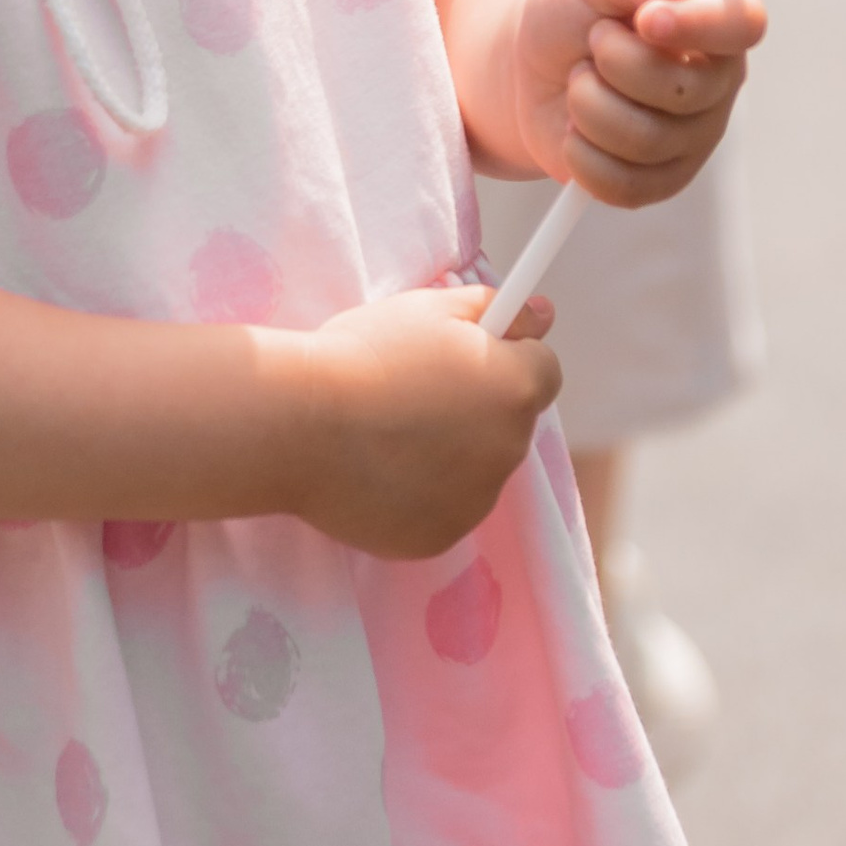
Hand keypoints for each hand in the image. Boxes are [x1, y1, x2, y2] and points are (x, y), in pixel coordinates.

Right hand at [289, 285, 559, 558]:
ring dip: (451, 452)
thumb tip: (544, 313)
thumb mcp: (429, 308)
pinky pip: (443, 507)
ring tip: (386, 430)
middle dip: (476, 406)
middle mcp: (510, 449)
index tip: (466, 355)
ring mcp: (477, 501)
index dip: (506, 357)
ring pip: (477, 469)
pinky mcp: (440, 538)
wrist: (301, 422)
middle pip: (509, 422)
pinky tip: (377, 467)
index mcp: (516, 387)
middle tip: (414, 388)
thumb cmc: (365, 354)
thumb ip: (496, 307)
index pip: (542, 370)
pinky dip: (421, 491)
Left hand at [509, 0, 765, 208]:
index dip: (699, 24)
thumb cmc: (573, 12)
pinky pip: (625, 186)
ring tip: (579, 81)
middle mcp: (717, 82)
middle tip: (592, 41)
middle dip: (614, 62)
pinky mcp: (661, 181)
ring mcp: (694, 138)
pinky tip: (575, 129)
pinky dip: (581, 154)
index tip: (645, 18)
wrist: (530, 63)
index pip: (743, 24)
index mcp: (715, 20)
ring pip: (645, 140)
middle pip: (683, 90)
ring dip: (587, 104)